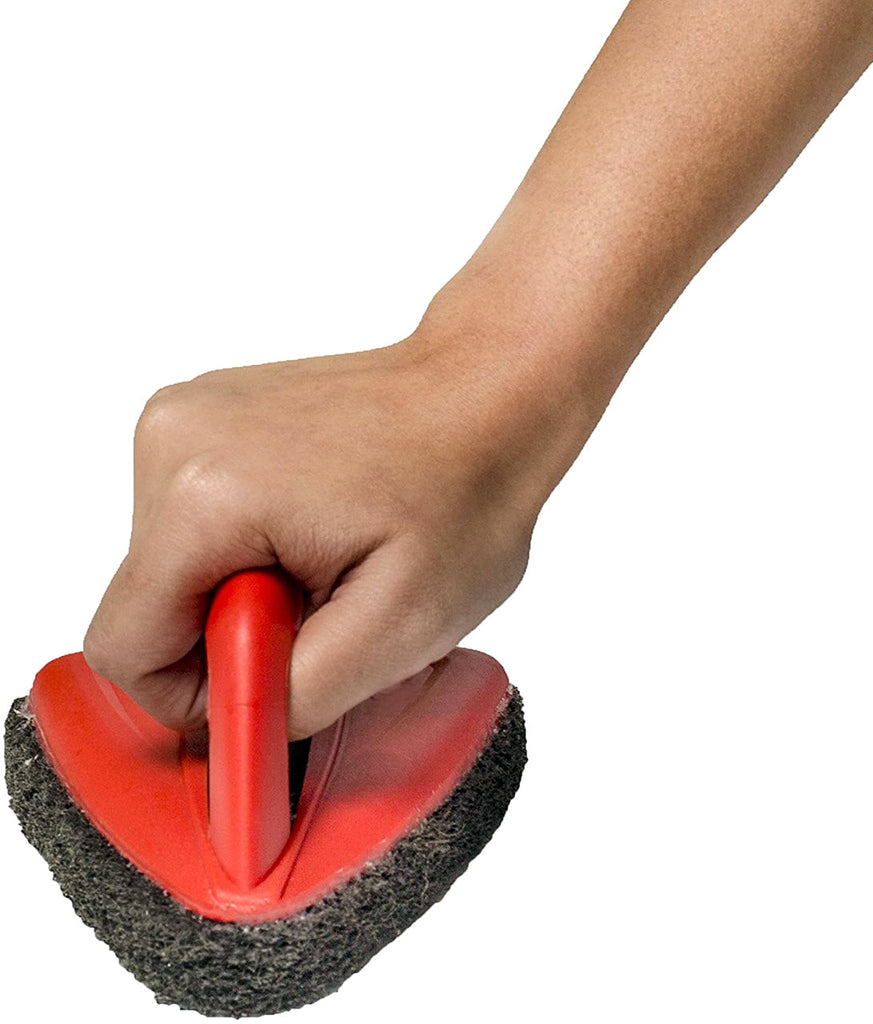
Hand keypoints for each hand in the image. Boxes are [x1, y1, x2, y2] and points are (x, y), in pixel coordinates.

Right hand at [83, 326, 559, 737]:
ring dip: (245, 586)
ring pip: (174, 566)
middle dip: (234, 629)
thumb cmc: (467, 492)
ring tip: (330, 555)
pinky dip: (249, 545)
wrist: (489, 397)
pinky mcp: (207, 416)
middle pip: (151, 605)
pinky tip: (318, 524)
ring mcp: (187, 417)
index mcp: (207, 494)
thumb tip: (227, 731)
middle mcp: (175, 439)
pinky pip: (196, 521)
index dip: (195, 692)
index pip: (126, 646)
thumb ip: (295, 698)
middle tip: (326, 601)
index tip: (275, 674)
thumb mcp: (399, 630)